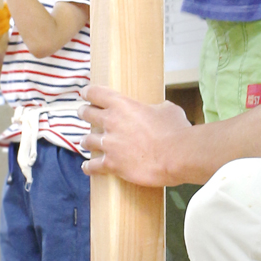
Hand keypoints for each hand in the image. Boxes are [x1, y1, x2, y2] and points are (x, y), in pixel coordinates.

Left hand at [79, 85, 193, 186]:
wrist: (177, 155)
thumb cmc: (176, 130)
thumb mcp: (167, 109)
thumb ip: (157, 108)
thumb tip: (159, 110)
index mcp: (123, 104)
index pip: (96, 93)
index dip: (89, 92)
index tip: (85, 93)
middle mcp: (111, 121)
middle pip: (87, 114)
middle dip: (84, 113)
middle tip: (83, 113)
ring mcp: (109, 144)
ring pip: (87, 140)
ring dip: (86, 140)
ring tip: (85, 142)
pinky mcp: (112, 164)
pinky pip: (93, 166)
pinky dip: (89, 167)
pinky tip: (86, 167)